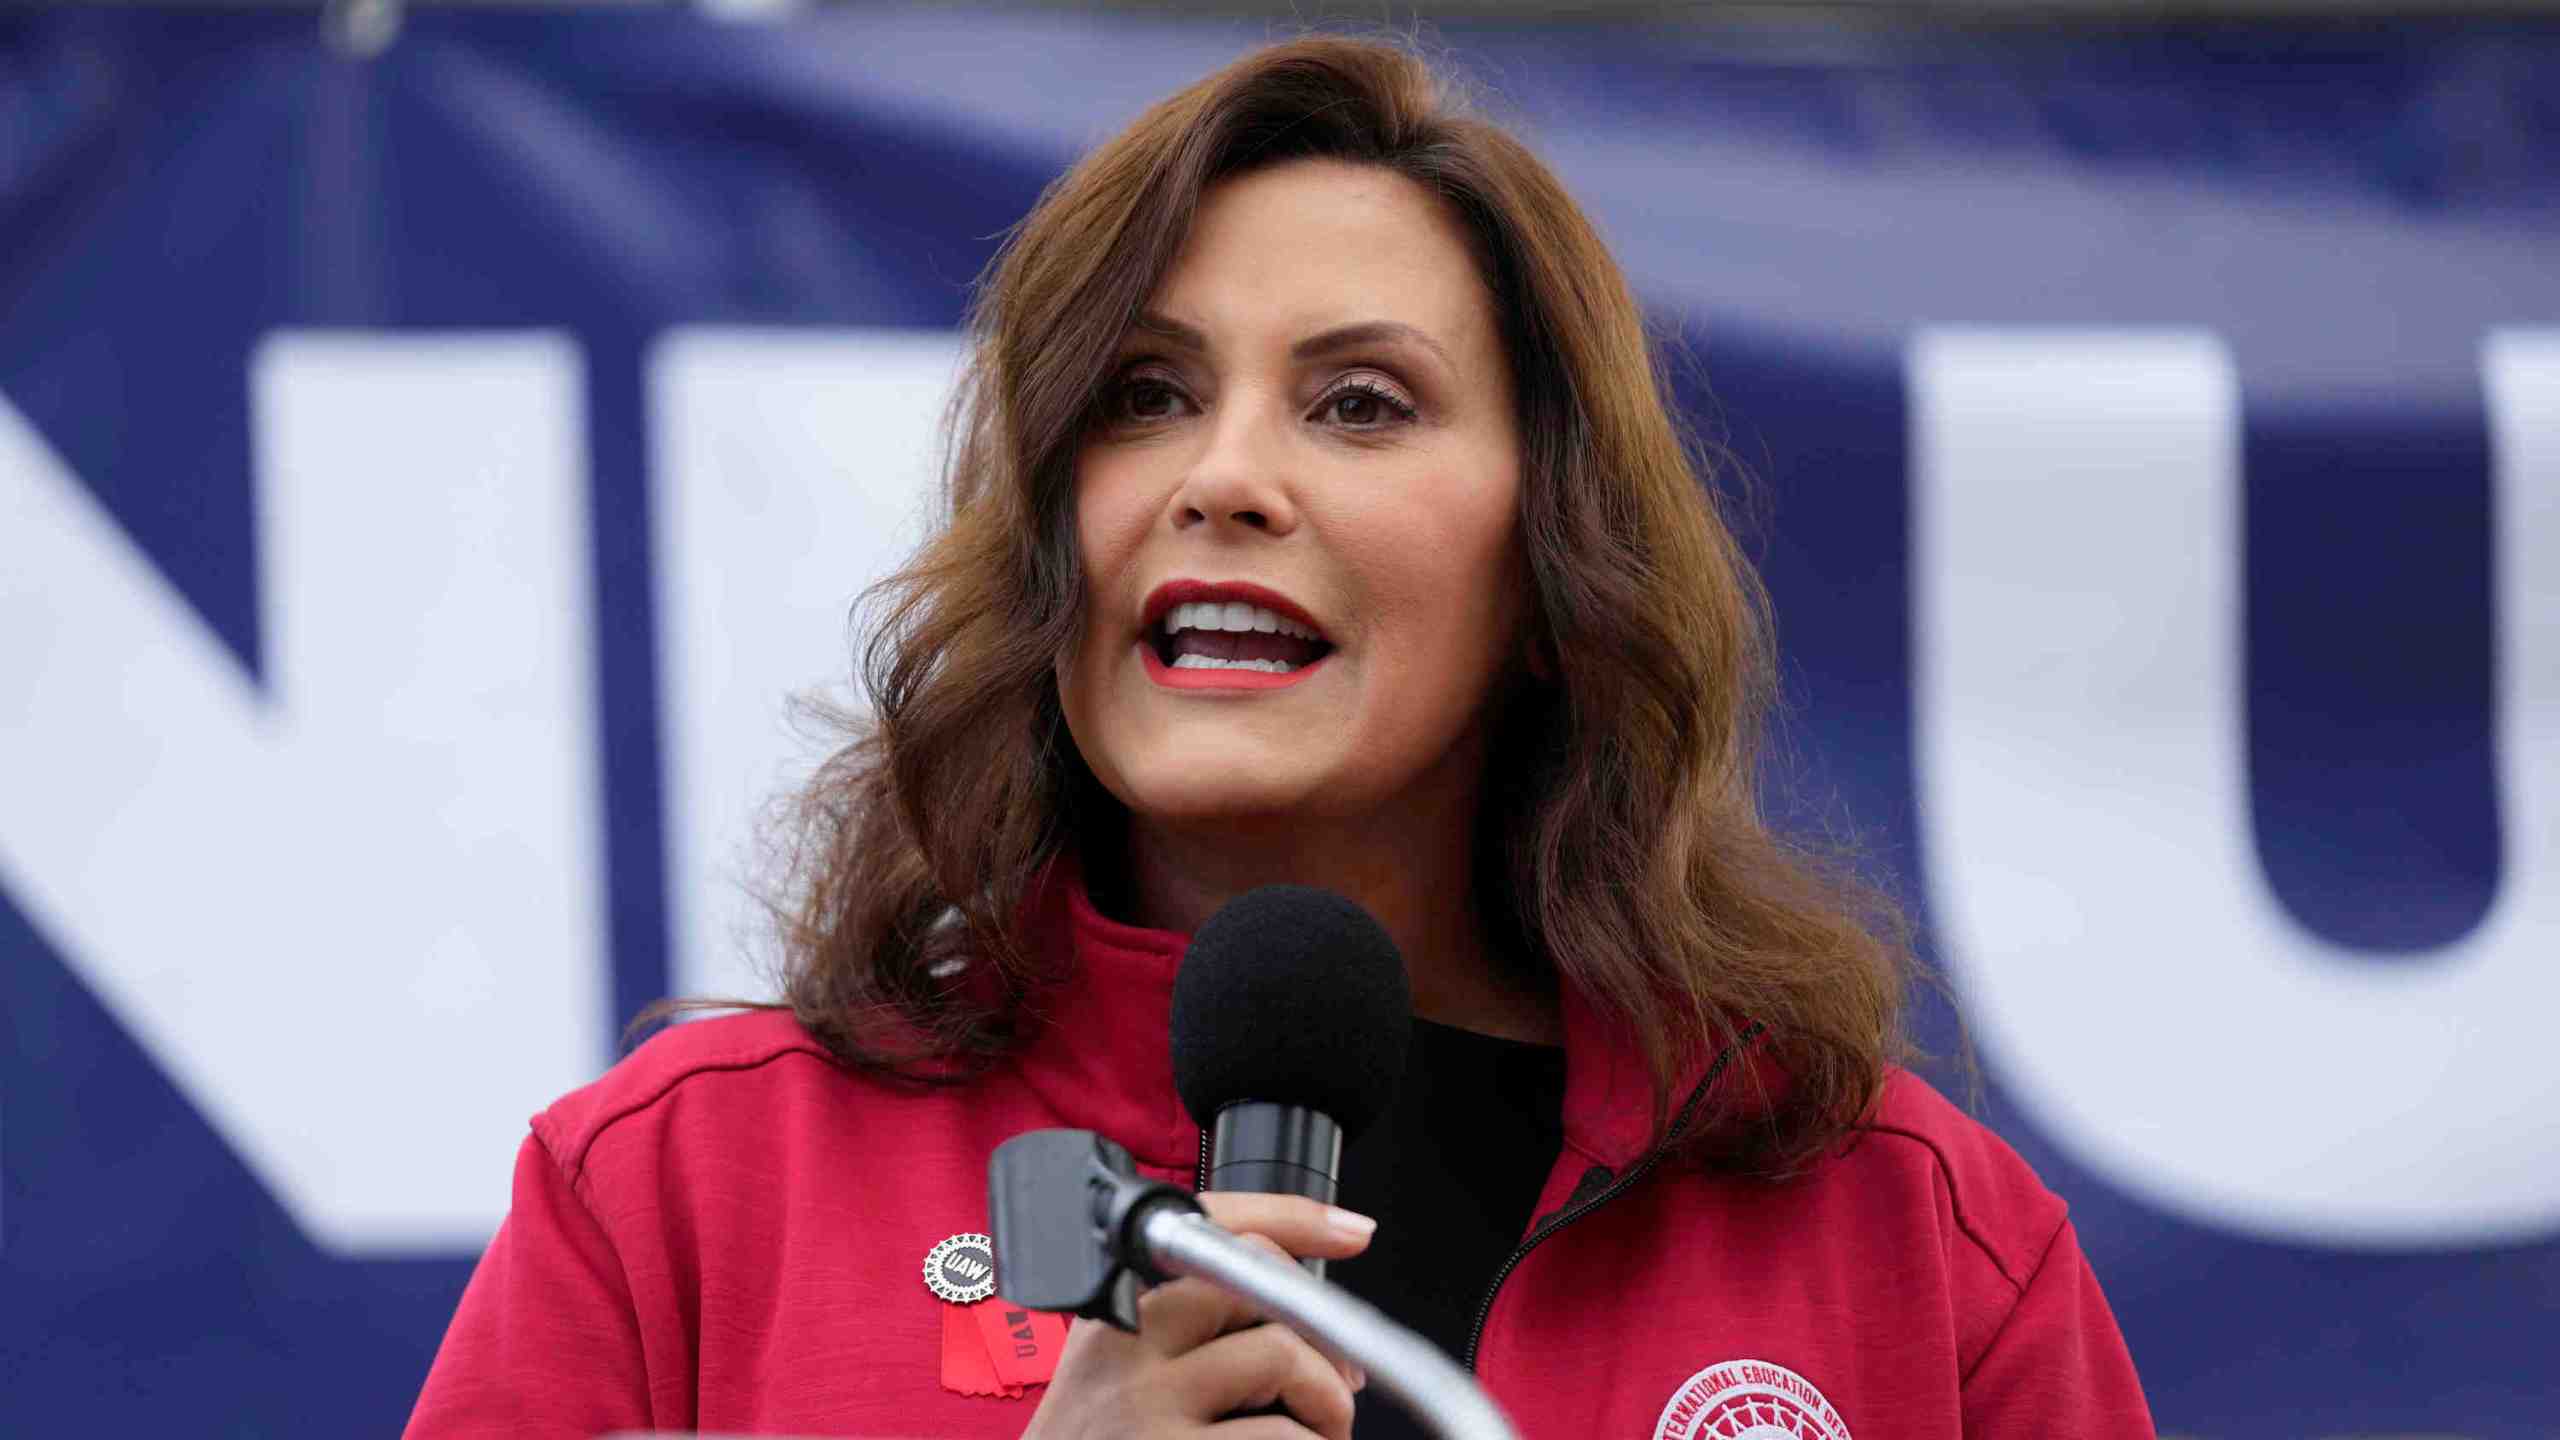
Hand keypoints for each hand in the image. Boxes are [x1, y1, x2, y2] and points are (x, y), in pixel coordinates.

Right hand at [1020, 1192, 1376, 1439]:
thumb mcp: (1121, 1368)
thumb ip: (1189, 1323)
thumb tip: (1310, 1306)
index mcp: (1116, 1305)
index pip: (1209, 1221)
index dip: (1293, 1218)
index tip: (1350, 1231)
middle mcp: (1123, 1343)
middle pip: (1257, 1284)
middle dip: (1322, 1335)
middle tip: (1338, 1384)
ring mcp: (1144, 1404)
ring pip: (1281, 1355)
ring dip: (1328, 1403)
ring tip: (1319, 1434)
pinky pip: (1282, 1436)